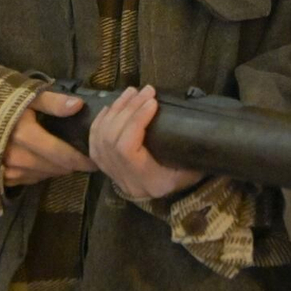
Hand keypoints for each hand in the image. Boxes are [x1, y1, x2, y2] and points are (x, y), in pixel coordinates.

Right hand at [3, 91, 95, 186]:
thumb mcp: (24, 94)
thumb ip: (52, 101)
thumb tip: (78, 106)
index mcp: (24, 135)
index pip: (63, 155)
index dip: (83, 160)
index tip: (96, 158)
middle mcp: (16, 157)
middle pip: (55, 168)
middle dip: (72, 164)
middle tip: (83, 156)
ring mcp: (6, 169)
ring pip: (43, 175)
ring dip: (56, 169)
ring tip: (65, 158)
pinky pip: (28, 179)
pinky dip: (39, 172)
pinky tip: (43, 161)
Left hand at [87, 85, 204, 200]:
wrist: (172, 199)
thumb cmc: (188, 178)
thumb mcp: (195, 168)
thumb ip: (191, 149)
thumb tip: (196, 120)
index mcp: (148, 181)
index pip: (127, 149)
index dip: (135, 121)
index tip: (152, 102)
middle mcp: (126, 180)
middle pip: (112, 139)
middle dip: (127, 109)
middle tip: (145, 91)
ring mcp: (112, 175)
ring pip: (101, 138)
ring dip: (115, 110)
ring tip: (132, 92)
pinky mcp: (105, 168)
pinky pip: (94, 142)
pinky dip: (100, 121)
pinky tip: (112, 106)